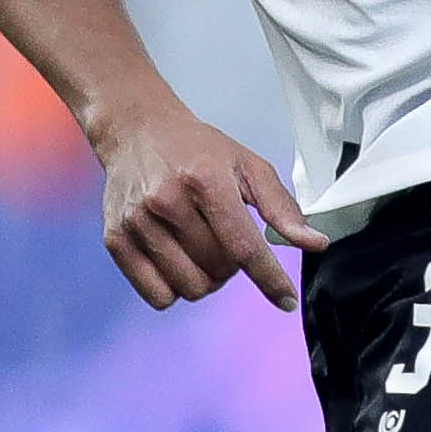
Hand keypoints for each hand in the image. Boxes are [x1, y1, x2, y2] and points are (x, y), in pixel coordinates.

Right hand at [94, 105, 326, 310]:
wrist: (136, 130)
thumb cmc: (197, 150)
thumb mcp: (247, 165)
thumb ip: (281, 207)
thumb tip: (315, 243)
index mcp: (205, 180)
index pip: (243, 246)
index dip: (269, 279)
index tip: (286, 300)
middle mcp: (166, 201)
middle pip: (217, 271)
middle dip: (233, 267)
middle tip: (226, 241)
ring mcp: (137, 222)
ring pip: (190, 288)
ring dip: (206, 279)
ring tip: (202, 249)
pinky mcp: (115, 239)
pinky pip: (158, 295)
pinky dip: (175, 288)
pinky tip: (178, 260)